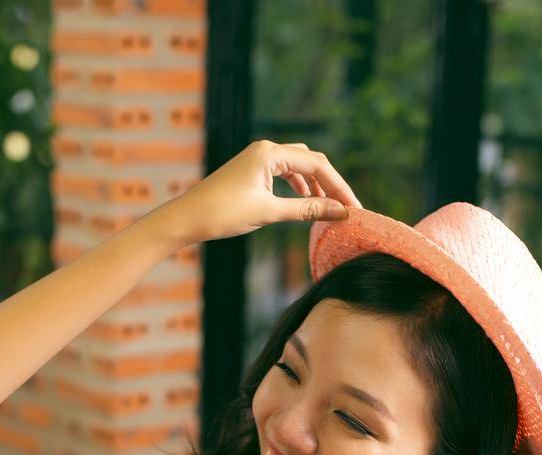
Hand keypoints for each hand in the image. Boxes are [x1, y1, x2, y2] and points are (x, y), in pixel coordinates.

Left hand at [147, 140, 360, 247]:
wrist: (188, 218)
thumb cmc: (223, 213)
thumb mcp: (269, 212)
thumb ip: (307, 211)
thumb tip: (339, 213)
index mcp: (270, 153)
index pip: (317, 164)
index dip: (338, 187)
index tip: (353, 207)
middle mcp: (265, 150)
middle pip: (310, 161)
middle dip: (330, 185)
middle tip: (345, 208)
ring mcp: (258, 158)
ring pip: (298, 167)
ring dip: (315, 186)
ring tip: (328, 208)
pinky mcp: (253, 170)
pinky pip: (284, 173)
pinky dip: (299, 187)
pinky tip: (305, 202)